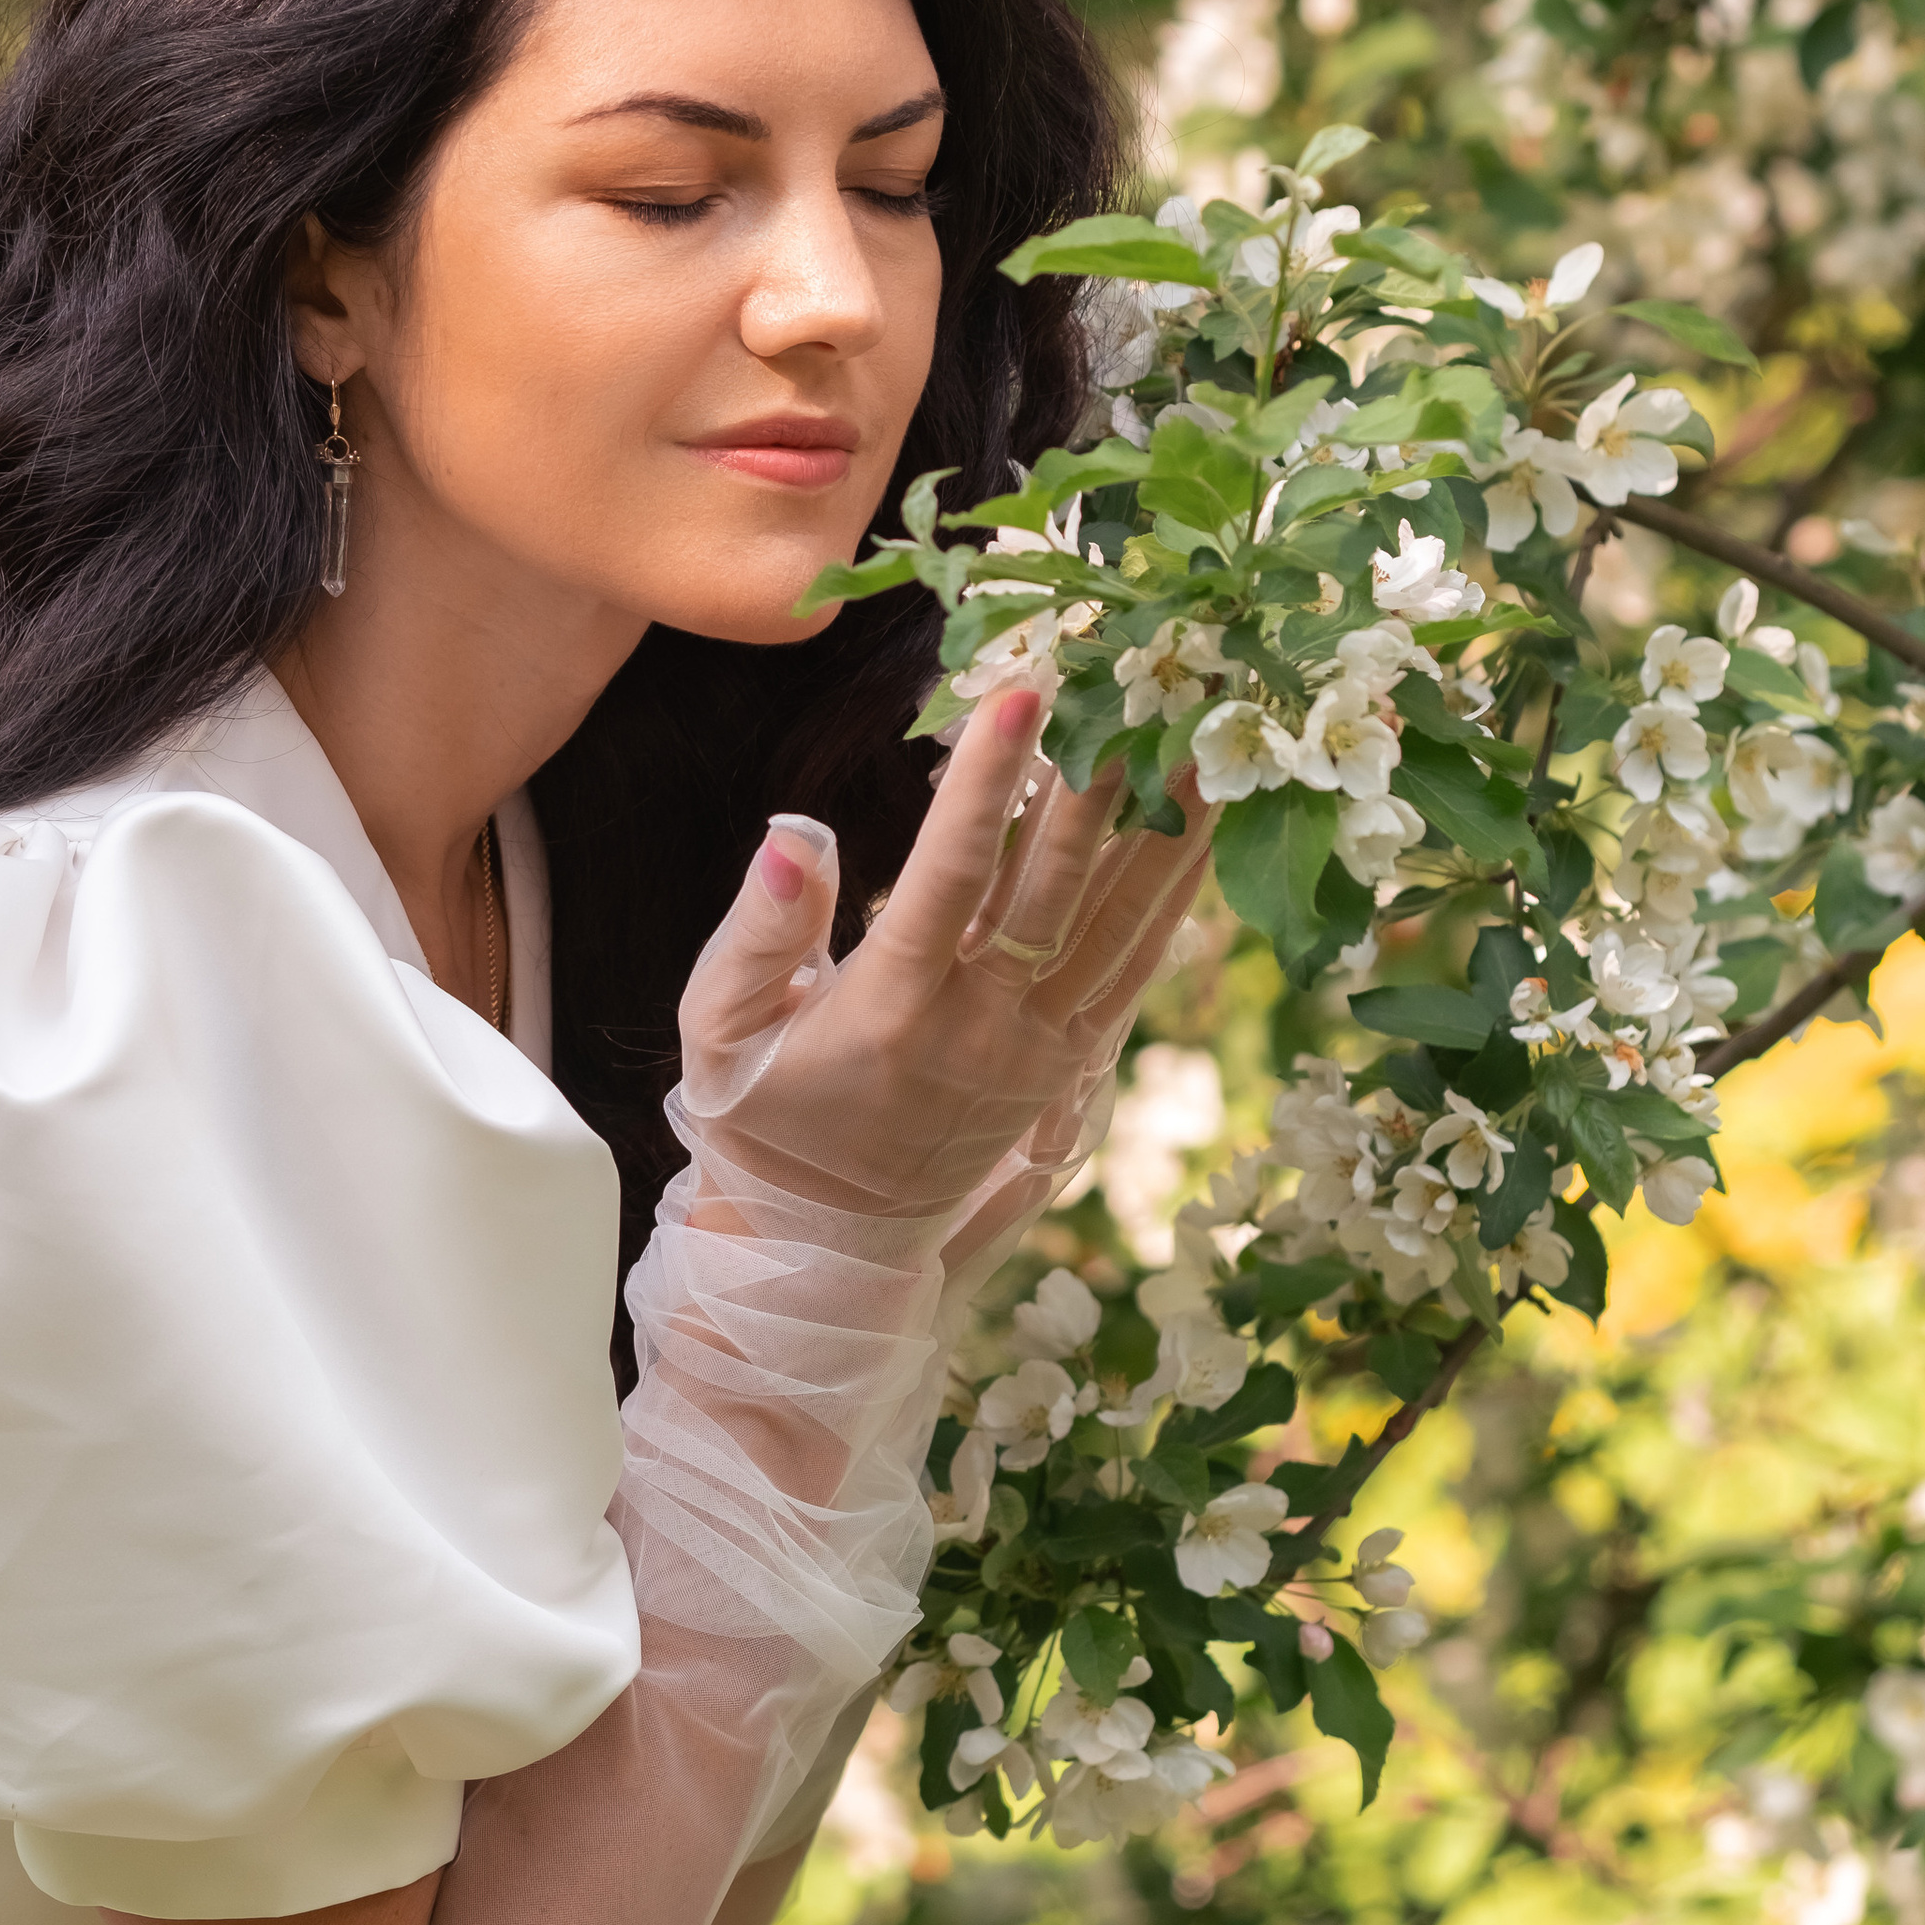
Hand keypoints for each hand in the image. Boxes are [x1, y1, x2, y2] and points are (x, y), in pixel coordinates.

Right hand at [675, 686, 1212, 1227]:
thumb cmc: (761, 1110)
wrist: (826, 1237)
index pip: (945, 877)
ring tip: (1200, 736)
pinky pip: (1133, 967)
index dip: (985, 784)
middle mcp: (978, 1031)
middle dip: (1095, 782)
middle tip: (1135, 686)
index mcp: (889, 1012)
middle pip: (1052, 890)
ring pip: (1113, 924)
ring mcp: (1037, 1050)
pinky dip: (1173, 894)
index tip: (1020, 692)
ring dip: (1161, 829)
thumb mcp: (722, 1027)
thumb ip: (758, 930)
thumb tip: (795, 834)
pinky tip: (1202, 827)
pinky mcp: (1071, 1064)